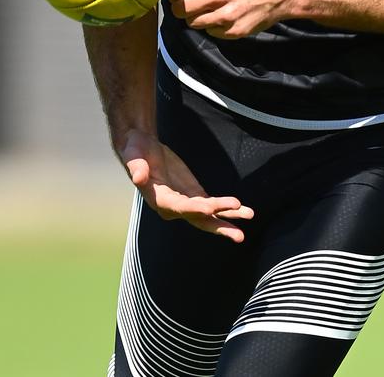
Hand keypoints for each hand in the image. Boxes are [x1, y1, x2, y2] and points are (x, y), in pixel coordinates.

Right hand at [117, 129, 253, 242]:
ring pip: (209, 215)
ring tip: (250, 217)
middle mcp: (173, 207)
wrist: (140, 148)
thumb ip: (137, 167)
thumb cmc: (135, 150)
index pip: (181, 207)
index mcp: (160, 200)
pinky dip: (227, 208)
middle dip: (219, 227)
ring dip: (229, 218)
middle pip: (199, 219)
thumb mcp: (133, 155)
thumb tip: (138, 176)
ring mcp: (185, 202)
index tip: (212, 208)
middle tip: (238, 236)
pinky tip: (243, 210)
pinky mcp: (192, 194)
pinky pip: (212, 205)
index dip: (196, 208)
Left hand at [166, 0, 302, 38]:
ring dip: (198, 18)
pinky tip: (225, 17)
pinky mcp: (234, 31)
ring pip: (193, 23)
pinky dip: (214, 27)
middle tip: (189, 6)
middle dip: (181, 8)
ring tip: (211, 10)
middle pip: (179, 10)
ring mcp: (224, 16)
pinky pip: (212, 32)